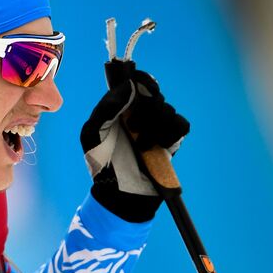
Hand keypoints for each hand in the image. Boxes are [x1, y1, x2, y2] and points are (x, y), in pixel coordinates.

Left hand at [79, 60, 188, 220]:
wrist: (119, 193)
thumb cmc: (101, 163)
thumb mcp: (92, 133)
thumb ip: (106, 107)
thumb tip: (129, 85)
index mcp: (122, 105)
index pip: (138, 80)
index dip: (142, 80)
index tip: (139, 88)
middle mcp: (142, 112)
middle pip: (155, 93)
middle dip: (145, 109)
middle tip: (132, 128)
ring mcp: (158, 126)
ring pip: (167, 109)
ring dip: (153, 127)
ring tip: (140, 145)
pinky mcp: (172, 141)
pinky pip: (180, 124)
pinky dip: (170, 134)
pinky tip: (157, 147)